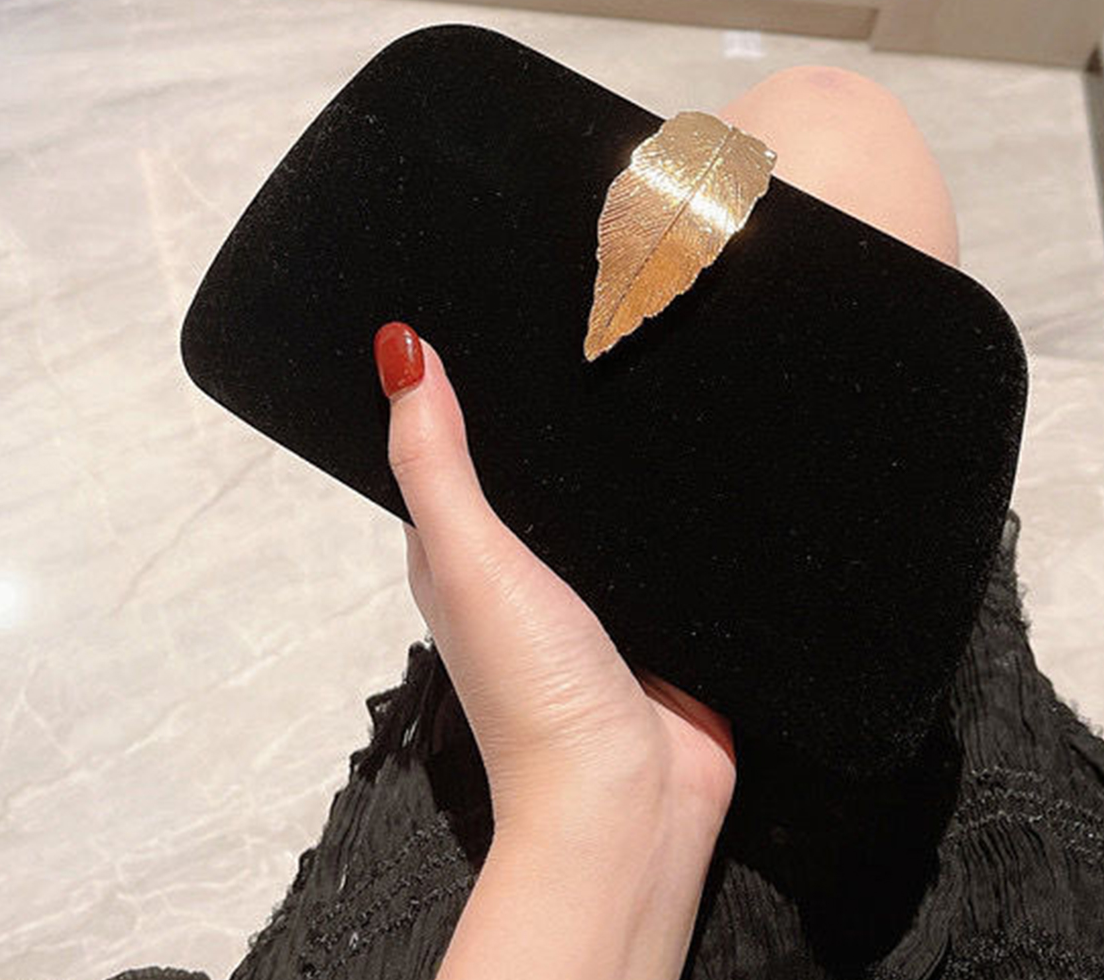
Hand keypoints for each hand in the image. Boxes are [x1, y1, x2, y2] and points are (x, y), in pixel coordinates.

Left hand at [372, 320, 736, 851]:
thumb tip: (397, 352)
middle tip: (590, 313)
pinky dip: (677, 504)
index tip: (487, 303)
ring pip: (606, 498)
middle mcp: (527, 565)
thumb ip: (436, 461)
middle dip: (557, 407)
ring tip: (650, 358)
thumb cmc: (533, 698)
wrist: (635, 799)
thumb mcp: (469, 558)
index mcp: (464, 550)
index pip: (455, 445)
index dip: (463, 382)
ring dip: (622, 454)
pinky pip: (668, 537)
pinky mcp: (665, 607)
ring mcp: (600, 589)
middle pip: (537, 466)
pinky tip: (705, 455)